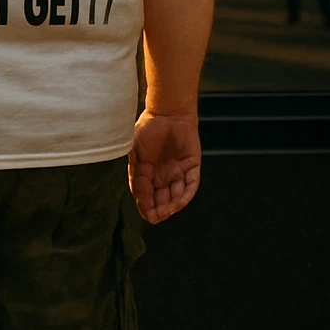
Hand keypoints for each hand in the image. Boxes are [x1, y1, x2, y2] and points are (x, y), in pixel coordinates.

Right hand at [129, 110, 200, 224]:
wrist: (166, 112)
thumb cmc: (148, 129)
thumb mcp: (137, 156)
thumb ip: (138, 178)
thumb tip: (139, 198)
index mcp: (148, 173)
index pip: (147, 195)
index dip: (146, 207)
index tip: (147, 216)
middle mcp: (163, 175)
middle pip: (162, 199)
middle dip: (160, 210)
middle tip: (157, 217)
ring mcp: (178, 171)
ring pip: (177, 195)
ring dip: (172, 205)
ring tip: (167, 211)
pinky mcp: (192, 166)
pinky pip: (191, 185)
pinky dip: (185, 195)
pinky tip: (179, 202)